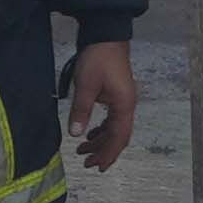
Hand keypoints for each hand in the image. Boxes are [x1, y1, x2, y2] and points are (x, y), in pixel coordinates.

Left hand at [67, 38, 138, 169]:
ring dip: (101, 140)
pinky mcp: (117, 95)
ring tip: (83, 150)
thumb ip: (81, 111)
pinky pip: (112, 119)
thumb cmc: (98, 59)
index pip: (118, 137)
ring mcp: (123, 101)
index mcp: (124, 106)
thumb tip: (75, 134)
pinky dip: (102, 129)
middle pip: (118, 136)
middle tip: (87, 163)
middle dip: (104, 151)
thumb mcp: (86, 85)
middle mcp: (127, 106)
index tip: (97, 166)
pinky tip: (91, 132)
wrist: (107, 36)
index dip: (108, 153)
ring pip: (114, 128)